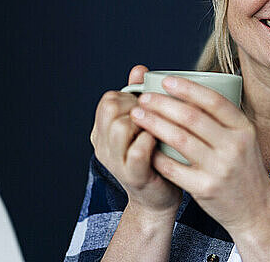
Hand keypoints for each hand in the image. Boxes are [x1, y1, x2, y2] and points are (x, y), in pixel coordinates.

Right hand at [90, 65, 181, 216]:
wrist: (159, 200)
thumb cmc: (157, 157)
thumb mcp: (146, 125)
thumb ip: (141, 98)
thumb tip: (139, 69)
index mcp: (103, 130)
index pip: (109, 99)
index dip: (133, 96)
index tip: (153, 106)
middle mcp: (103, 145)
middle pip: (111, 108)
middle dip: (139, 107)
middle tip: (159, 117)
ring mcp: (115, 161)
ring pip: (121, 126)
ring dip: (146, 122)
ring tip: (162, 129)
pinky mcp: (133, 176)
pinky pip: (137, 151)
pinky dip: (151, 141)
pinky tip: (165, 141)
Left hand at [129, 75, 269, 234]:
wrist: (255, 209)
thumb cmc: (244, 169)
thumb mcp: (244, 140)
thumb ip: (224, 120)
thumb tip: (190, 92)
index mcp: (243, 129)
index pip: (214, 101)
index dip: (187, 88)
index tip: (166, 80)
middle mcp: (233, 146)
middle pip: (192, 117)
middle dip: (162, 104)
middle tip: (144, 98)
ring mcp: (219, 168)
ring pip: (179, 139)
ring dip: (153, 124)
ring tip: (138, 115)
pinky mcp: (205, 188)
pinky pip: (173, 167)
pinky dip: (155, 154)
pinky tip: (143, 145)